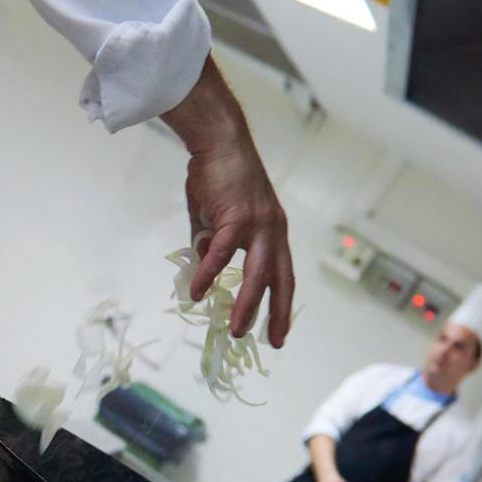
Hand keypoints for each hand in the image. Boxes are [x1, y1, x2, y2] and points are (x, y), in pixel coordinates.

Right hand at [163, 60, 294, 346]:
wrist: (219, 140)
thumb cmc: (218, 175)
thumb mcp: (217, 216)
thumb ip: (211, 243)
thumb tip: (201, 269)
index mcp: (273, 231)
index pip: (284, 274)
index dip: (283, 303)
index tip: (281, 330)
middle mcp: (273, 231)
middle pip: (280, 280)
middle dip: (277, 313)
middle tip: (272, 342)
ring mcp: (258, 225)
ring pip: (257, 274)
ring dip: (248, 304)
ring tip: (237, 330)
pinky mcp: (237, 217)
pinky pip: (223, 254)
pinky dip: (210, 274)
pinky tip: (198, 291)